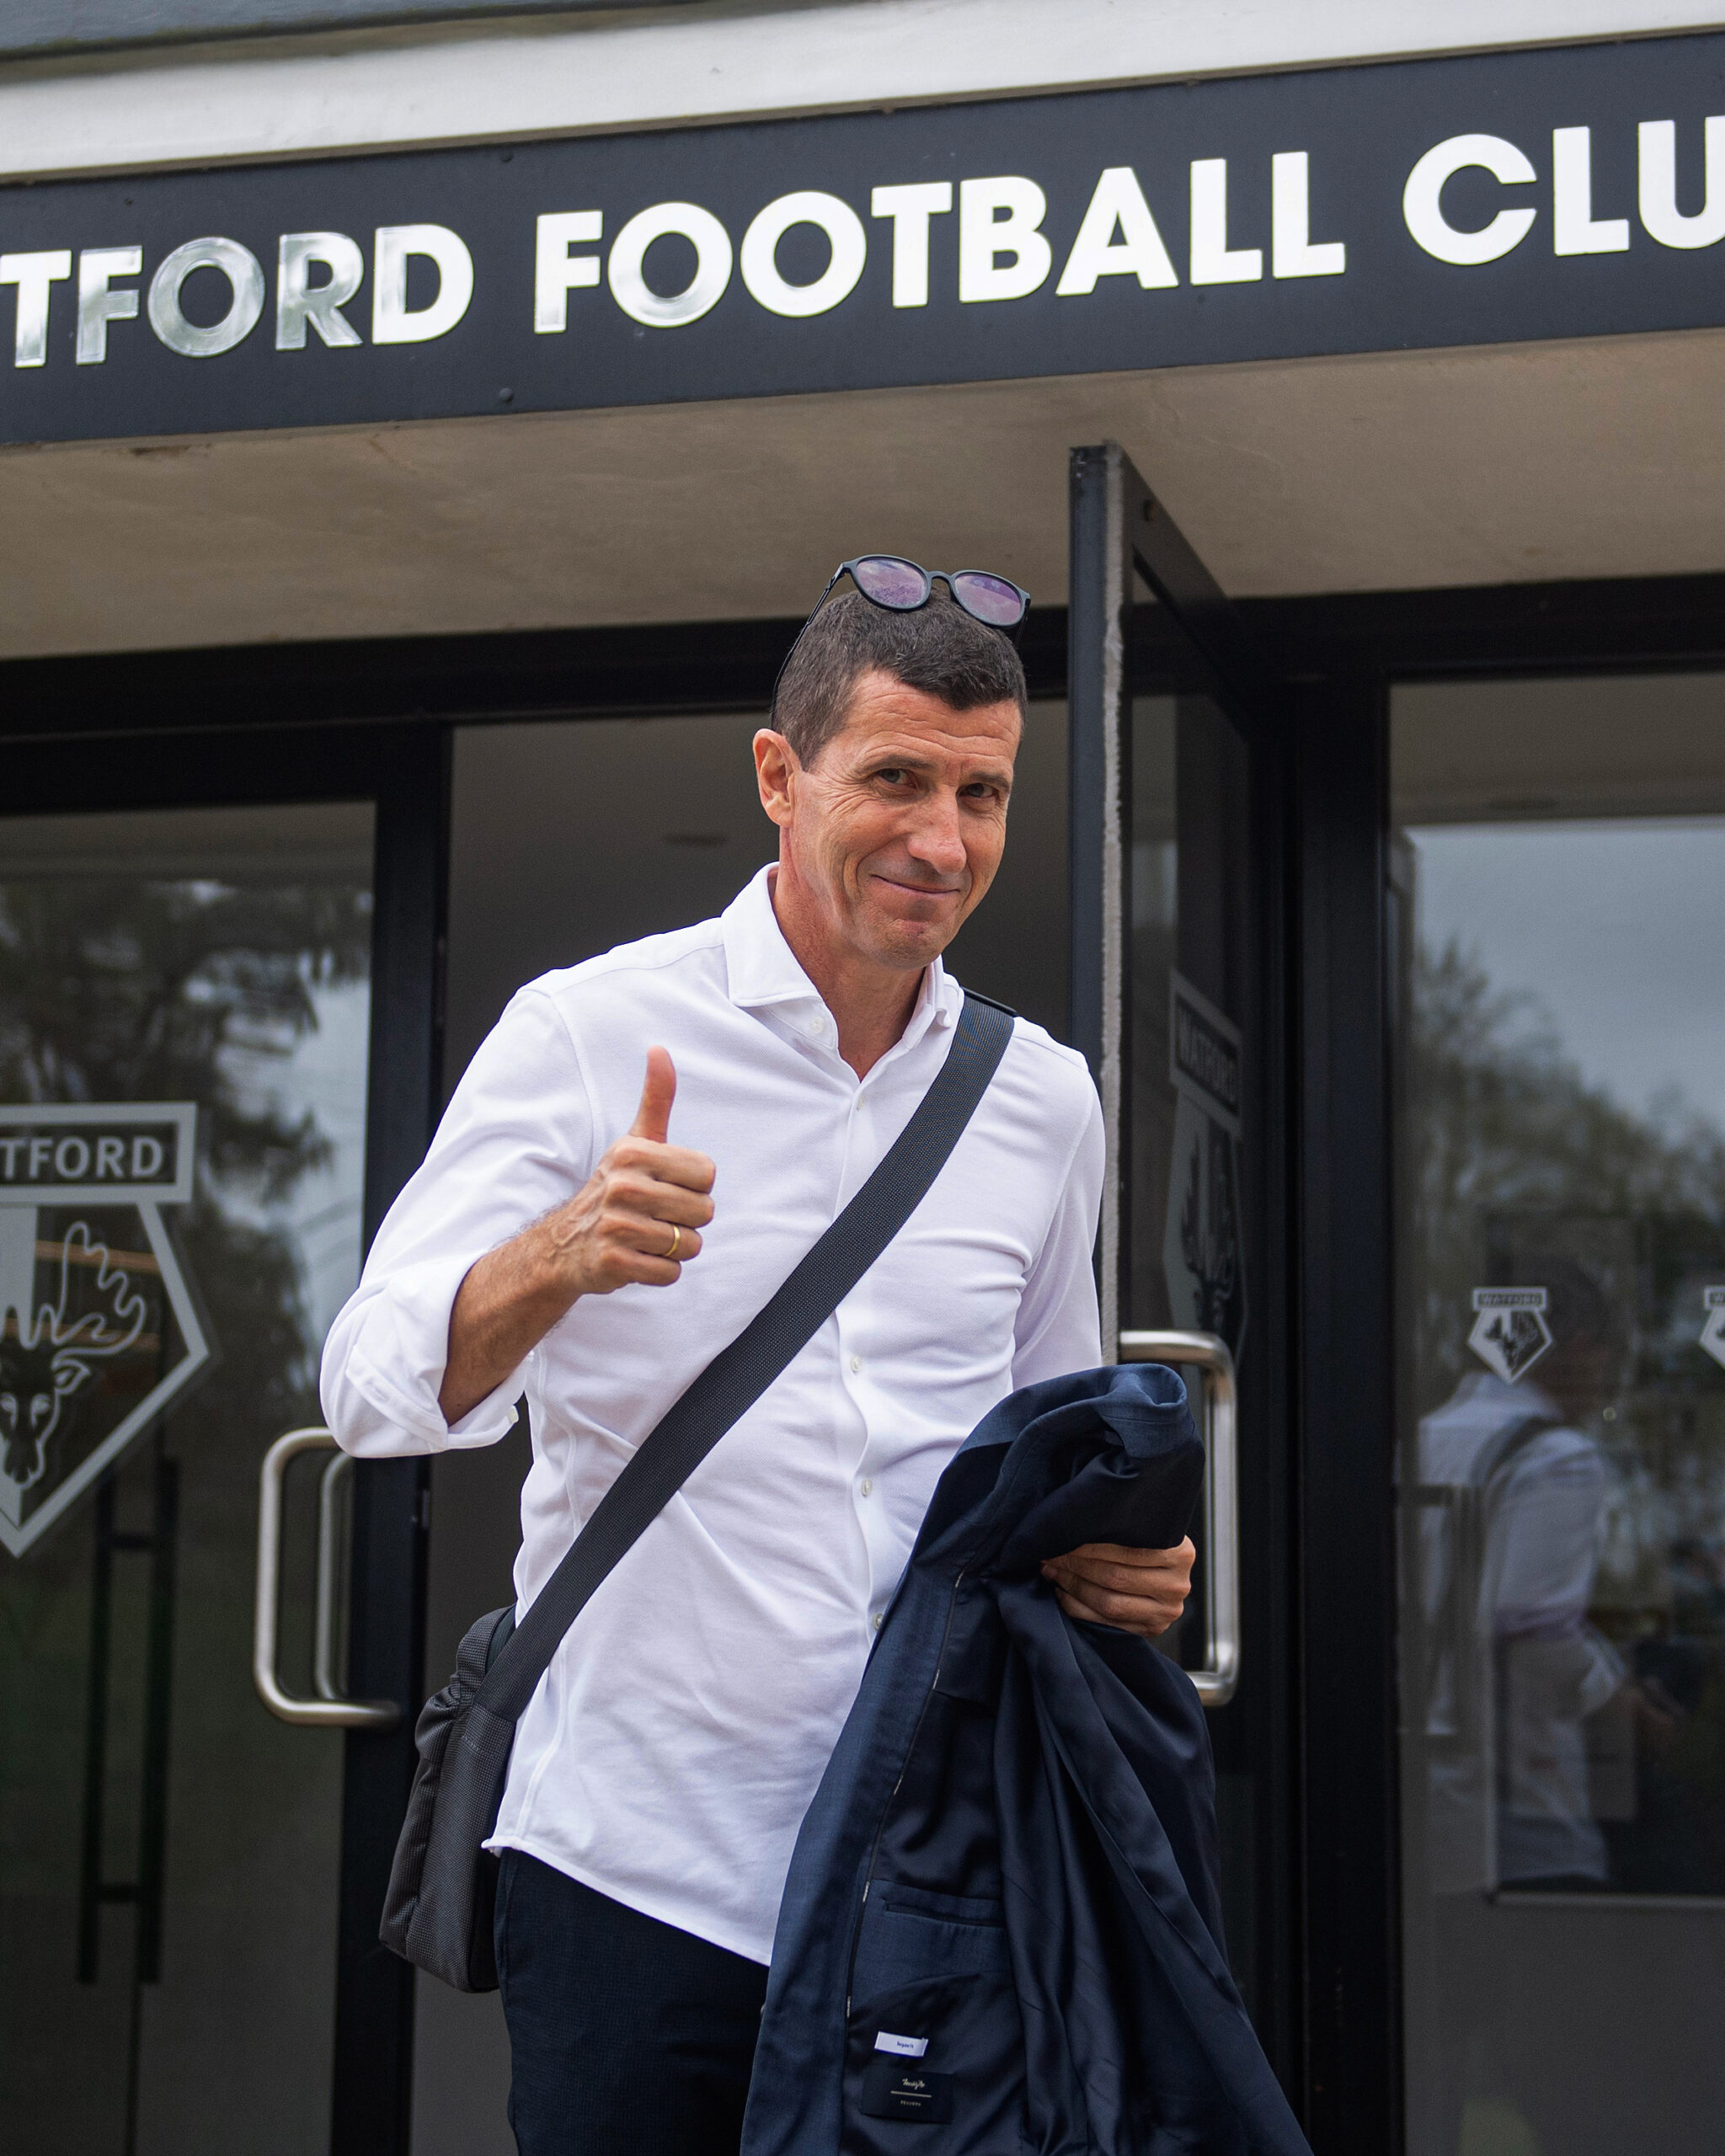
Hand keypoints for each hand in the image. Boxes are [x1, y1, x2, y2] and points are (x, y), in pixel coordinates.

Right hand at [542, 1047, 714, 1295]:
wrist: (565, 1244)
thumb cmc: (615, 1187)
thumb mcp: (634, 1141)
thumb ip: (655, 1099)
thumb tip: (659, 1048)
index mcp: (633, 1152)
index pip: (708, 1175)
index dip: (695, 1187)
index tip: (665, 1187)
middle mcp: (622, 1185)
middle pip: (704, 1212)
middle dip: (687, 1221)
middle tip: (655, 1217)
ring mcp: (615, 1225)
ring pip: (690, 1245)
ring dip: (675, 1249)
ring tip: (645, 1238)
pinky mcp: (613, 1262)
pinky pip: (670, 1274)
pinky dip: (660, 1272)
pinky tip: (637, 1258)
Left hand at [1041, 1538, 1194, 1636]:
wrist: (1168, 1575)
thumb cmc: (1149, 1543)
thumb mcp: (1147, 1529)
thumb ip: (1123, 1527)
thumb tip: (1072, 1520)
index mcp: (1180, 1553)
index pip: (1126, 1551)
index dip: (1088, 1546)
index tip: (1062, 1536)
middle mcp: (1176, 1586)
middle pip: (1115, 1577)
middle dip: (1075, 1564)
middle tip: (1051, 1553)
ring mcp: (1165, 1613)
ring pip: (1109, 1603)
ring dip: (1072, 1586)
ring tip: (1052, 1571)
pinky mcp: (1151, 1631)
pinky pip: (1105, 1623)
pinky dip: (1078, 1607)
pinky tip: (1062, 1592)